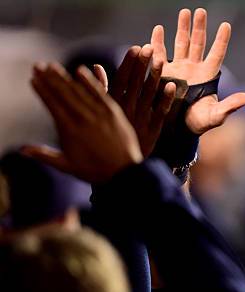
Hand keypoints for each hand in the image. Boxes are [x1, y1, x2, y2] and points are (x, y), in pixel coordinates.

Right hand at [24, 63, 142, 182]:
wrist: (124, 173)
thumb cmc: (94, 171)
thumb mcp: (67, 165)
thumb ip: (44, 155)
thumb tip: (22, 150)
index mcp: (70, 131)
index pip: (52, 105)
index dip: (42, 90)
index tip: (33, 79)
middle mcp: (83, 120)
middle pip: (63, 94)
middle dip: (49, 78)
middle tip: (38, 66)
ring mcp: (100, 115)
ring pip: (79, 91)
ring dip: (65, 77)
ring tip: (53, 66)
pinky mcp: (114, 113)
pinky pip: (100, 93)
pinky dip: (90, 81)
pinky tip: (80, 71)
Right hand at [97, 45, 175, 156]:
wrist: (117, 169)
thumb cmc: (103, 139)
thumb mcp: (98, 113)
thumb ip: (99, 89)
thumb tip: (94, 67)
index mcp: (111, 106)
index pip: (119, 80)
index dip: (128, 63)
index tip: (134, 48)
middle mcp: (126, 110)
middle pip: (136, 83)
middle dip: (143, 65)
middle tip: (150, 47)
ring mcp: (140, 120)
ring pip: (149, 95)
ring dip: (155, 76)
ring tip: (161, 60)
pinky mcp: (152, 131)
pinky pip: (161, 113)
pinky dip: (166, 100)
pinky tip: (172, 86)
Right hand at [151, 8, 244, 134]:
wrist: (177, 129)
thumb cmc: (199, 123)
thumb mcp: (216, 116)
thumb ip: (231, 105)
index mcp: (208, 76)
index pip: (216, 54)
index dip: (221, 40)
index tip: (226, 25)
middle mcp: (194, 68)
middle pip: (198, 43)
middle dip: (199, 27)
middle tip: (201, 11)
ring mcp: (179, 69)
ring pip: (181, 43)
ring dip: (182, 28)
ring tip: (184, 12)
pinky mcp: (164, 73)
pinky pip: (161, 54)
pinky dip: (158, 42)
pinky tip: (158, 29)